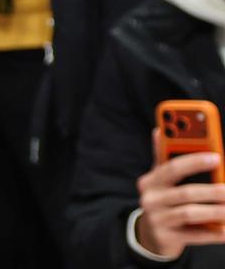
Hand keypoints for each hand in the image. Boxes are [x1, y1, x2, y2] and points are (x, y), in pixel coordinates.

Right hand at [137, 135, 224, 258]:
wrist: (151, 234)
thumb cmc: (164, 199)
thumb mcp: (161, 179)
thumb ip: (165, 157)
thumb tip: (158, 130)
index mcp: (151, 180)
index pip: (171, 167)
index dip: (194, 161)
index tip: (217, 157)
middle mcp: (150, 198)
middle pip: (184, 192)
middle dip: (211, 190)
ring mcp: (157, 219)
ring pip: (190, 213)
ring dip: (215, 211)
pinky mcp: (166, 237)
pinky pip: (194, 235)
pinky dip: (213, 233)